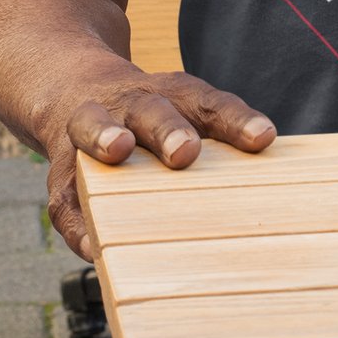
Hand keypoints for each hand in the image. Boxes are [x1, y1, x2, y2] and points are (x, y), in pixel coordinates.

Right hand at [45, 70, 275, 259]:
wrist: (75, 89)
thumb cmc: (156, 118)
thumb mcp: (189, 116)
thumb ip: (224, 146)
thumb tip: (275, 190)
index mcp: (174, 96)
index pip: (211, 104)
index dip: (237, 121)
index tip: (263, 139)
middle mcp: (131, 105)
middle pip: (152, 110)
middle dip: (168, 128)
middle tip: (185, 152)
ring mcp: (89, 129)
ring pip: (93, 125)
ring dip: (105, 135)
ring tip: (116, 150)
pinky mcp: (62, 169)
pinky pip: (64, 197)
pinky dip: (76, 223)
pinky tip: (92, 247)